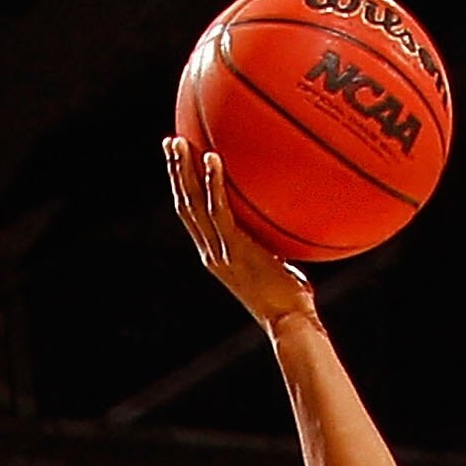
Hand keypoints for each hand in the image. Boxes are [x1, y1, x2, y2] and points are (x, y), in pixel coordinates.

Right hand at [164, 138, 316, 330]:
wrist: (290, 324)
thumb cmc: (292, 304)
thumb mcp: (280, 269)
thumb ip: (276, 248)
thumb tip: (294, 226)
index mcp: (217, 258)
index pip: (194, 219)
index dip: (183, 191)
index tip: (180, 165)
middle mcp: (212, 254)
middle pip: (185, 206)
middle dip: (175, 172)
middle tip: (171, 142)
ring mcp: (220, 252)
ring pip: (193, 204)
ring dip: (183, 170)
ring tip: (179, 141)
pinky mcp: (234, 249)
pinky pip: (219, 209)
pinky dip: (214, 183)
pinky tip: (213, 157)